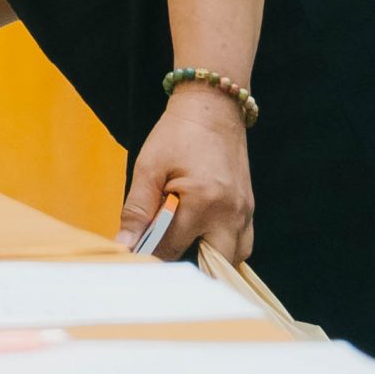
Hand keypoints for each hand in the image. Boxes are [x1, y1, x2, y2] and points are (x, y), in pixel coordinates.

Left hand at [118, 87, 253, 263]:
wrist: (212, 109)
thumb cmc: (176, 135)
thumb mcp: (148, 168)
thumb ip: (137, 210)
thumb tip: (125, 246)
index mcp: (203, 202)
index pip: (173, 249)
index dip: (152, 253)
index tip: (138, 251)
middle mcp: (230, 213)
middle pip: (213, 265)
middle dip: (188, 265)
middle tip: (164, 250)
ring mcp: (245, 212)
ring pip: (233, 258)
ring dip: (209, 259)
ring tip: (184, 240)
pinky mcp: (249, 208)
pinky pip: (242, 242)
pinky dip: (223, 246)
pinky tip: (201, 233)